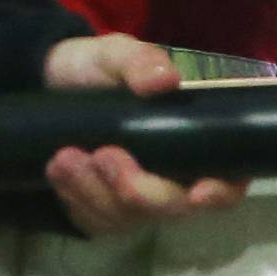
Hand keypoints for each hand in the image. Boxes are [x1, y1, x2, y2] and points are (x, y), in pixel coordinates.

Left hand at [41, 30, 246, 234]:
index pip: (227, 181)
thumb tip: (167, 79)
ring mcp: (137, 201)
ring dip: (95, 191)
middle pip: (172, 207)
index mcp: (193, 141)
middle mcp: (172, 179)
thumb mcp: (116, 54)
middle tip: (102, 154)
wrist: (49, 85)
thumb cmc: (97, 68)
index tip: (198, 192)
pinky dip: (75, 198)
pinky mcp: (102, 212)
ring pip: (128, 217)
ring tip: (64, 157)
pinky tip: (57, 173)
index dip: (220, 192)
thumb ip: (140, 62)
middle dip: (136, 189)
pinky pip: (95, 221)